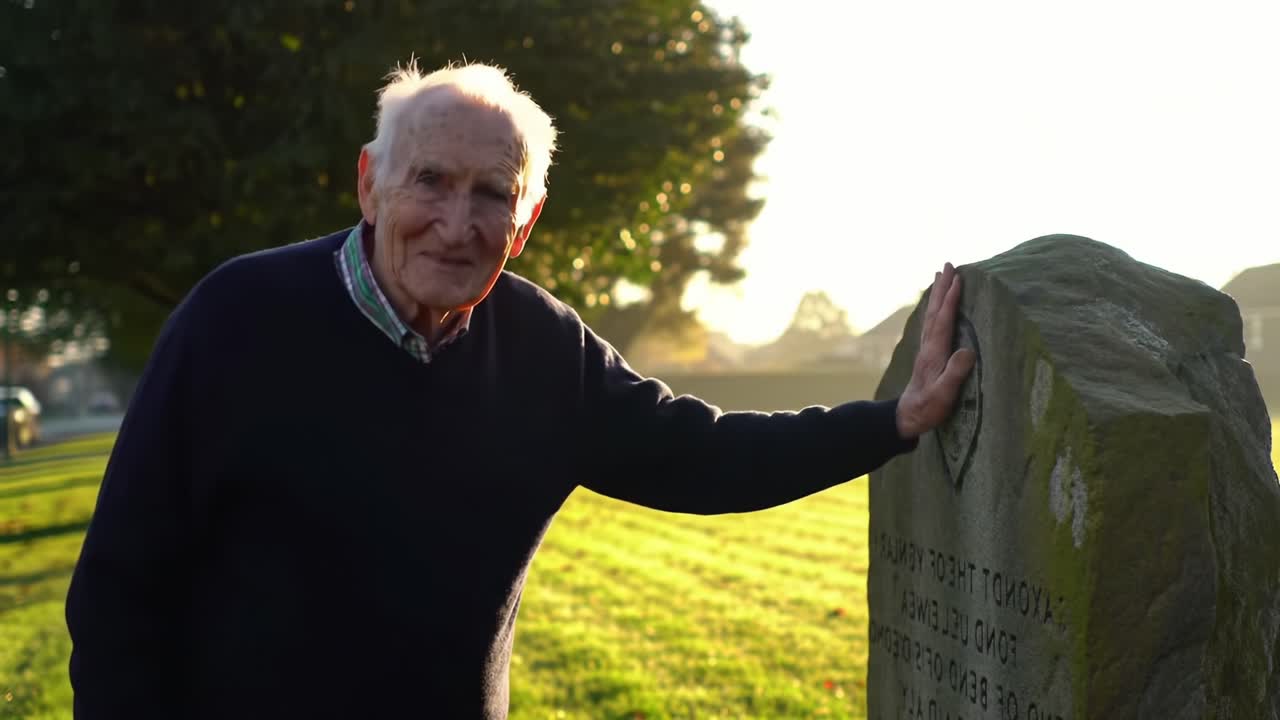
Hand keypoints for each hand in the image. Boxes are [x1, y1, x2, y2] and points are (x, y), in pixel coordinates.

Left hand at [896, 262, 976, 439]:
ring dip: (937, 294)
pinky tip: (936, 305)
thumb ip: (955, 374)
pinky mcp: (928, 354)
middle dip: (942, 287)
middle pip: (934, 311)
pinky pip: (932, 323)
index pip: (943, 320)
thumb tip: (968, 351)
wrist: (909, 417)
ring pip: (931, 315)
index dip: (950, 300)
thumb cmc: (929, 408)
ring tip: (940, 276)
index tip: (957, 279)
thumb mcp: (944, 394)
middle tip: (947, 265)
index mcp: (934, 352)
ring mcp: (927, 348)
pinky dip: (935, 308)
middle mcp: (929, 346)